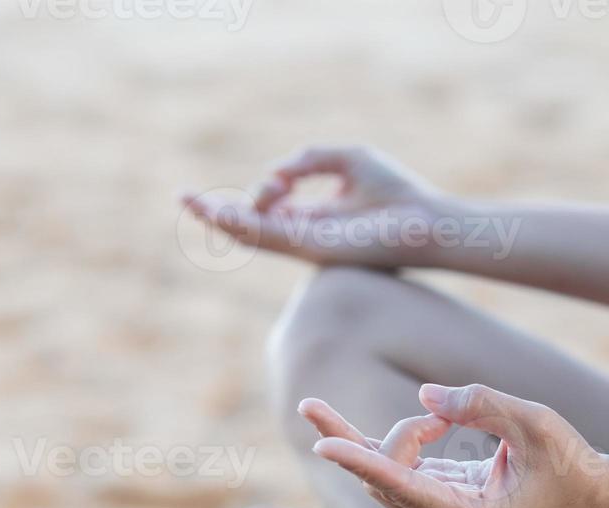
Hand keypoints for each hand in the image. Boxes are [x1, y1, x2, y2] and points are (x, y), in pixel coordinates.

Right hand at [180, 145, 448, 267]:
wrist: (425, 223)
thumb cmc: (396, 193)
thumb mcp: (347, 160)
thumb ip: (307, 159)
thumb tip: (276, 174)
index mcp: (312, 217)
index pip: (267, 209)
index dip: (247, 196)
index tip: (258, 179)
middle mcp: (302, 234)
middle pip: (248, 225)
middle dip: (216, 212)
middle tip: (183, 197)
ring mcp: (303, 243)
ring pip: (250, 233)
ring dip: (218, 217)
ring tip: (190, 202)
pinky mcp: (309, 247)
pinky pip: (267, 235)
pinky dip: (240, 222)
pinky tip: (219, 212)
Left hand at [302, 384, 608, 507]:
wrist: (599, 504)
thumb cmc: (573, 465)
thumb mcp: (536, 423)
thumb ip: (480, 404)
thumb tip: (424, 397)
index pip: (402, 488)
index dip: (363, 462)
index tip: (323, 445)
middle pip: (384, 480)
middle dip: (382, 436)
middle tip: (421, 414)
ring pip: (381, 480)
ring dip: (365, 441)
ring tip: (313, 407)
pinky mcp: (441, 507)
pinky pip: (393, 477)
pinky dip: (378, 446)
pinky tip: (332, 425)